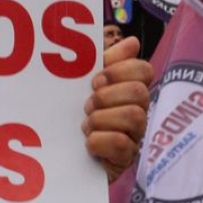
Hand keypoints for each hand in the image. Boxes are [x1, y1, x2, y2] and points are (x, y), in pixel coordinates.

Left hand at [82, 36, 153, 179]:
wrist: (58, 155)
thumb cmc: (73, 114)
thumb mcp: (82, 83)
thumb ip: (103, 61)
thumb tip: (133, 42)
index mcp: (127, 90)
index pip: (144, 70)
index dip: (121, 70)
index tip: (95, 80)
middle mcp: (137, 111)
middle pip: (140, 93)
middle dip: (108, 96)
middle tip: (88, 104)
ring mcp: (133, 136)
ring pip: (134, 117)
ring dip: (102, 119)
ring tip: (86, 125)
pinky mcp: (124, 160)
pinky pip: (121, 144)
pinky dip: (99, 141)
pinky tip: (88, 143)